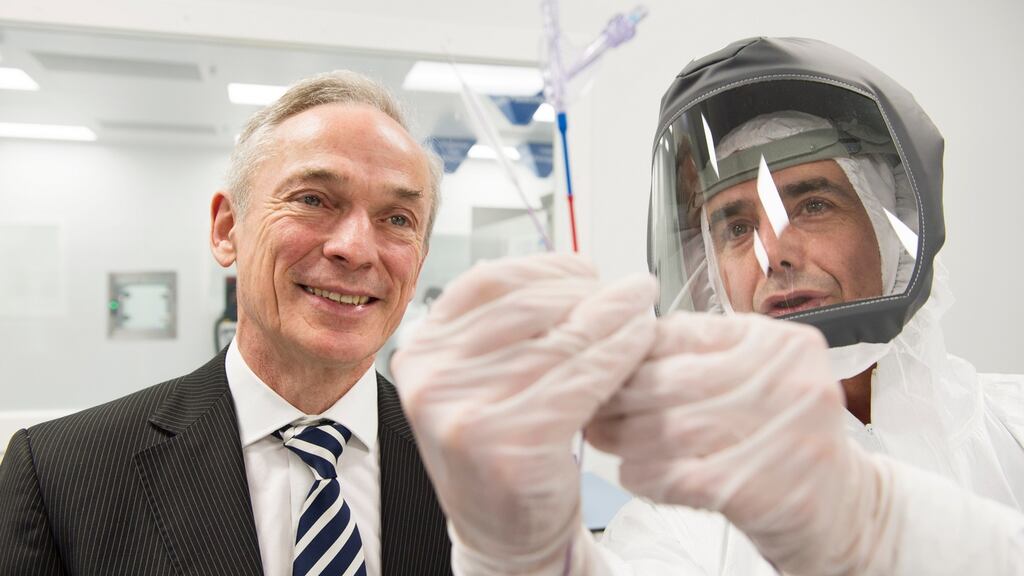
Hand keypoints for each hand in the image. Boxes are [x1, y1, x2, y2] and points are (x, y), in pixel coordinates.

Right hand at [392, 253, 656, 573]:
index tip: (586, 270)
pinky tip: (641, 341)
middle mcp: (432, 379)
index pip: (486, 282)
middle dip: (588, 291)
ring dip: (614, 317)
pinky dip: (619, 352)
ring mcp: (465, 414)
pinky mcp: (509, 444)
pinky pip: (582, 378)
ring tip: (643, 308)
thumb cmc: (503, 448)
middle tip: (630, 289)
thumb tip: (571, 271)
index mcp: (422, 351)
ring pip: (561, 340)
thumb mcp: (485, 378)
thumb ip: (507, 326)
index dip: (545, 267)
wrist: (505, 532)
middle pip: (528, 306)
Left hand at [588, 312, 887, 574]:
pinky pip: (682, 476)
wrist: (842, 509)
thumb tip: (615, 345)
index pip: (682, 333)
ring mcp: (785, 433)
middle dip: (619, 397)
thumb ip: (699, 356)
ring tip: (606, 440)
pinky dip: (647, 475)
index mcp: (778, 342)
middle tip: (590, 407)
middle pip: (671, 381)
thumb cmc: (781, 439)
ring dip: (626, 438)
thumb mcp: (753, 379)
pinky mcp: (769, 488)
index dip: (629, 352)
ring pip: (671, 429)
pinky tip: (636, 474)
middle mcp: (789, 379)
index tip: (600, 366)